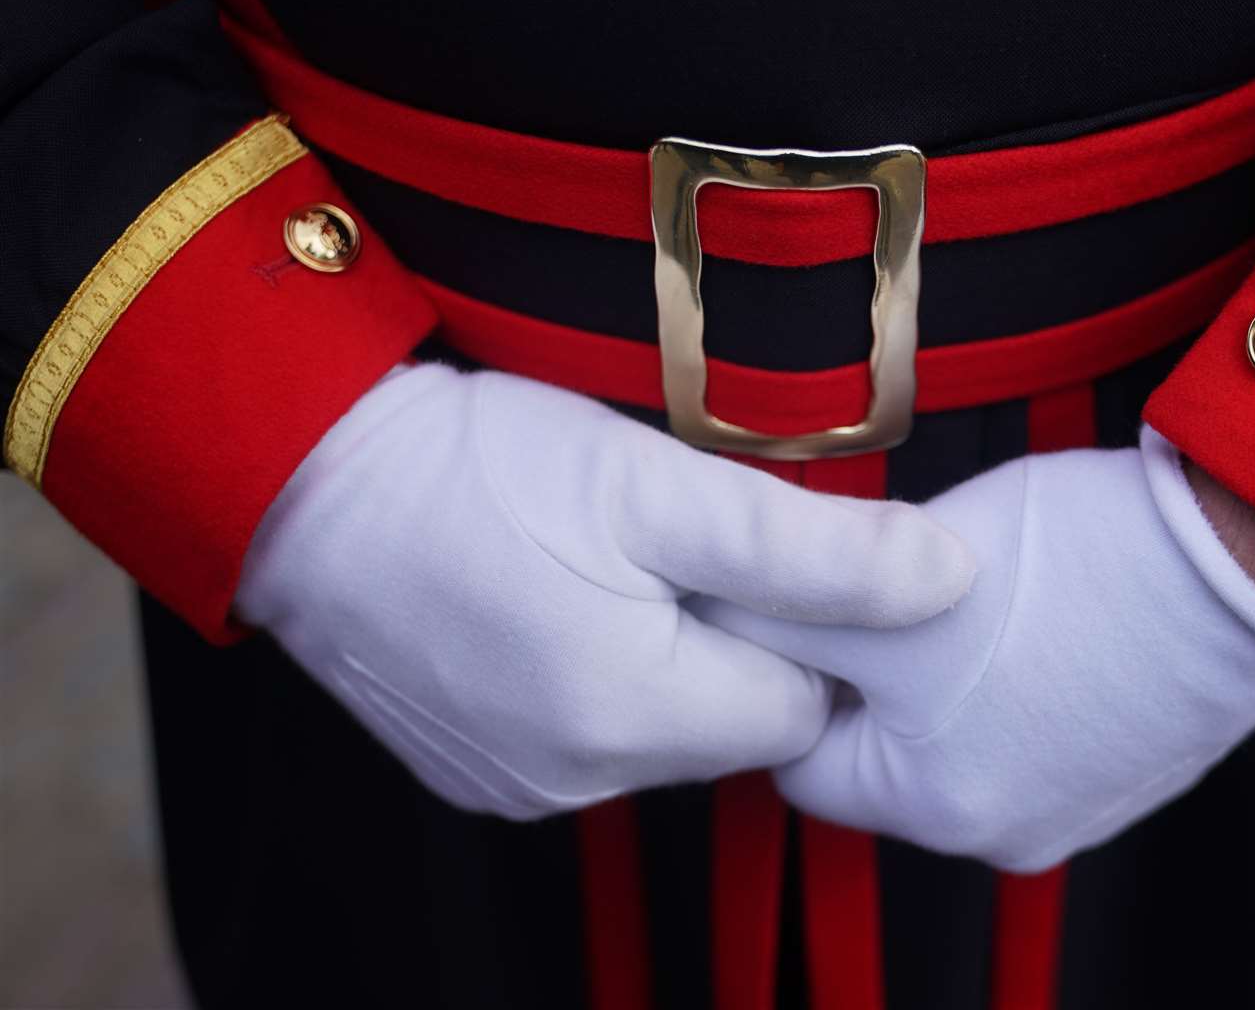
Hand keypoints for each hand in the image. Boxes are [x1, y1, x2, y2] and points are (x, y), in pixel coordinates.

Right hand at [235, 364, 973, 819]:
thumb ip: (816, 550)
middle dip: (729, 638)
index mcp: (638, 716)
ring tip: (598, 560)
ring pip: (661, 733)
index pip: (801, 707)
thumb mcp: (662, 486)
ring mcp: (521, 787)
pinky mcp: (479, 773)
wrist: (304, 479)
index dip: (797, 623)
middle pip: (731, 724)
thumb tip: (949, 579)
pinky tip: (550, 600)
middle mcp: (581, 781)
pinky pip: (587, 739)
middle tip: (666, 540)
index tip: (747, 549)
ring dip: (659, 657)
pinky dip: (593, 678)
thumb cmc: (480, 468)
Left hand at [695, 426, 1254, 871]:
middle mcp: (1006, 833)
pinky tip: (1048, 610)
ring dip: (949, 669)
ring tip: (984, 590)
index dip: (795, 674)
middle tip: (897, 589)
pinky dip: (1022, 675)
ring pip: (960, 731)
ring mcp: (1080, 805)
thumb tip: (710, 623)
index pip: (804, 759)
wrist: (1243, 557)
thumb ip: (776, 619)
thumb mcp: (879, 590)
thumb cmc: (1066, 572)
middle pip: (885, 752)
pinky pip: (1036, 723)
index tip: (811, 612)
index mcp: (935, 810)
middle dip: (876, 671)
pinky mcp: (1135, 764)